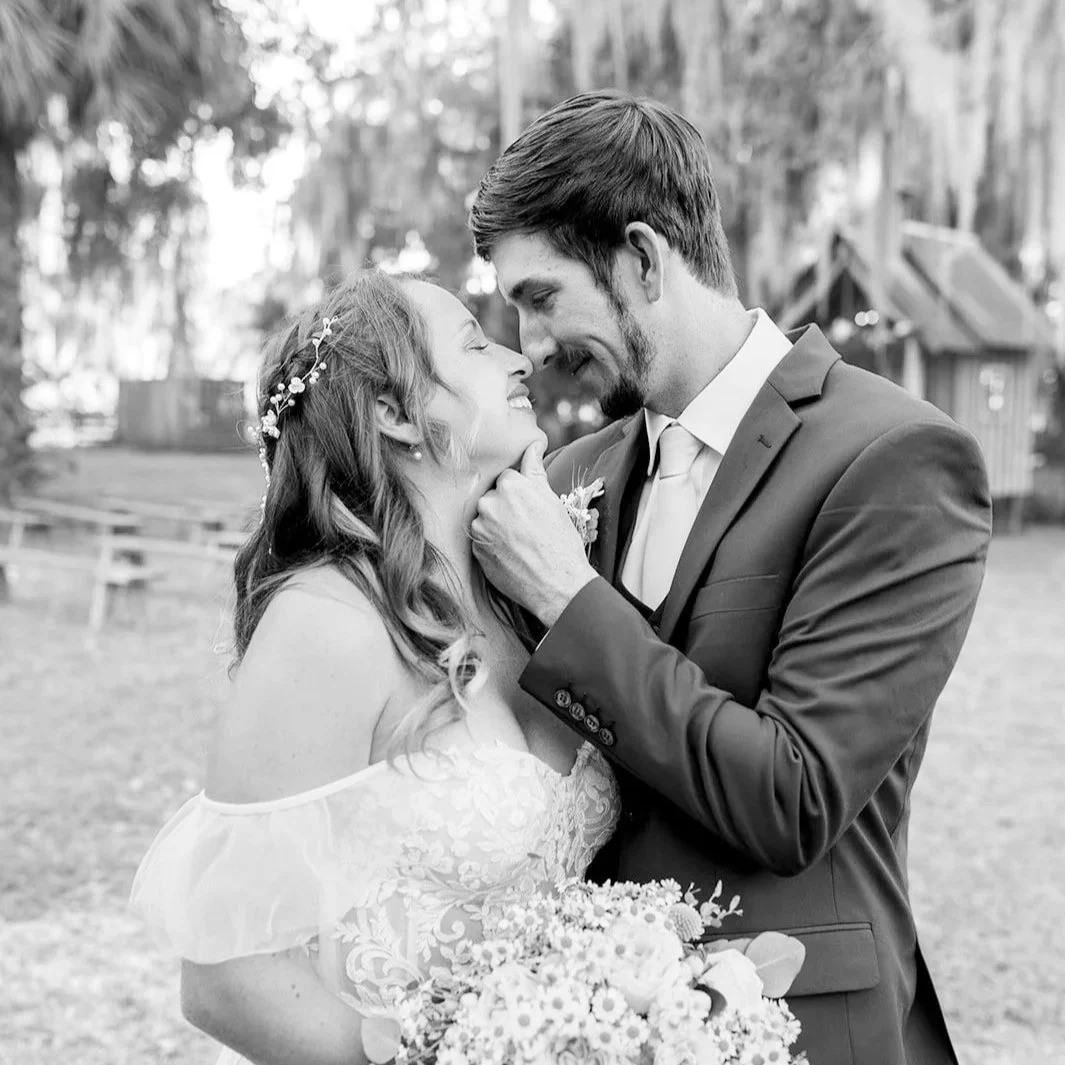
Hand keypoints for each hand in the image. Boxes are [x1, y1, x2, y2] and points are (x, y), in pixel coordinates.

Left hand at [471, 441, 597, 626]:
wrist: (557, 584)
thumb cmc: (560, 541)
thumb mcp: (551, 499)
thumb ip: (534, 469)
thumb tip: (534, 445)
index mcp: (510, 485)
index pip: (508, 478)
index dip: (521, 494)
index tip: (531, 509)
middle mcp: (489, 503)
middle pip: (493, 497)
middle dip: (506, 508)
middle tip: (527, 527)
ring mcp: (480, 527)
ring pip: (486, 518)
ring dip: (497, 526)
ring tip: (520, 542)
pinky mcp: (475, 549)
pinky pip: (481, 539)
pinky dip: (492, 544)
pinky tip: (511, 553)